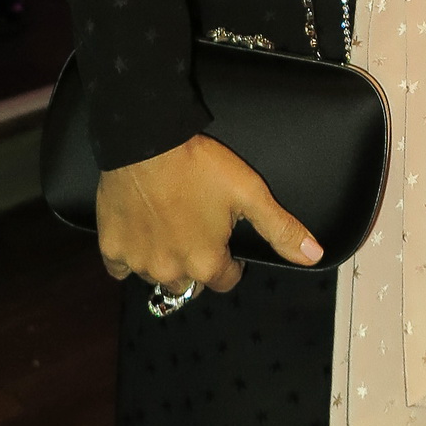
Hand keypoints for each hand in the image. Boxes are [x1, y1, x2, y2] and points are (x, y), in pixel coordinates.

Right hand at [96, 131, 323, 293]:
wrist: (147, 142)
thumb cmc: (200, 166)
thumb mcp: (250, 194)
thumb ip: (281, 229)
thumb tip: (314, 257)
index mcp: (206, 263)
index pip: (225, 281)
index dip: (231, 263)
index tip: (227, 240)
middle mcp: (171, 272)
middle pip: (190, 283)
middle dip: (197, 263)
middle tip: (198, 230)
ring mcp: (138, 263)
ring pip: (156, 275)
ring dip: (166, 260)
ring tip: (171, 226)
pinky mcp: (111, 248)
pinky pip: (121, 267)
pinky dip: (131, 256)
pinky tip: (140, 232)